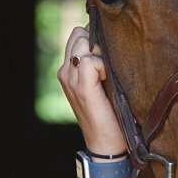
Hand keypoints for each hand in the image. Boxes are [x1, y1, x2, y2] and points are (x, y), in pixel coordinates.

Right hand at [57, 24, 127, 157]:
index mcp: (69, 70)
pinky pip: (90, 60)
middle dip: (96, 42)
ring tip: (107, 74)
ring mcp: (70, 79)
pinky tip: (107, 81)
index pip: (77, 35)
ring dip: (99, 53)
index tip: (107, 58)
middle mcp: (66, 72)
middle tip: (108, 65)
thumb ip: (100, 64)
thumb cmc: (109, 114)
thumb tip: (112, 41)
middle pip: (79, 33)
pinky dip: (102, 66)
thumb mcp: (102, 84)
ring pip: (82, 42)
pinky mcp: (81, 88)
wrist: (105, 143)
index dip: (95, 39)